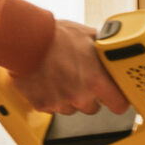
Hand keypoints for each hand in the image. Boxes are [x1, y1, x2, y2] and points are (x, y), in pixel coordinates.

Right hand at [10, 19, 130, 116]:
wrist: (26, 40)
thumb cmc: (56, 36)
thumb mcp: (88, 37)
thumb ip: (104, 51)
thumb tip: (114, 51)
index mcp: (96, 80)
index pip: (119, 105)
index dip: (117, 100)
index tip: (115, 96)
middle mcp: (79, 96)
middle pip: (93, 108)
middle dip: (90, 96)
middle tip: (80, 78)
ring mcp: (59, 102)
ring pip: (72, 108)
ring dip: (69, 97)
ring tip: (61, 76)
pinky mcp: (42, 105)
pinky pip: (52, 107)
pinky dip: (51, 97)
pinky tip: (48, 80)